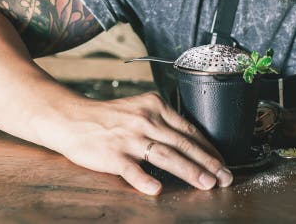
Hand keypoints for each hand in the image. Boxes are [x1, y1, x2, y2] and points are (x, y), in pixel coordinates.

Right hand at [51, 91, 233, 194]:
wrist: (71, 119)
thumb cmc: (107, 117)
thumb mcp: (139, 109)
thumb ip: (162, 122)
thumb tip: (191, 143)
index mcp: (154, 106)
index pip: (189, 129)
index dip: (209, 148)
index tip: (223, 162)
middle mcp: (145, 120)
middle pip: (183, 143)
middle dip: (208, 162)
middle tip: (225, 177)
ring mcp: (129, 138)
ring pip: (165, 155)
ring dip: (189, 171)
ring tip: (206, 184)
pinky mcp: (112, 154)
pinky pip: (131, 169)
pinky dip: (144, 180)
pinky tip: (156, 190)